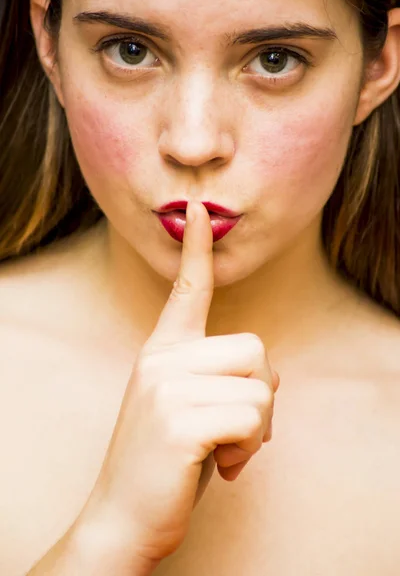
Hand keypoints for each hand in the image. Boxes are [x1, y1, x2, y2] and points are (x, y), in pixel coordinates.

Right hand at [84, 200, 278, 563]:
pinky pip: (252, 417)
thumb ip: (218, 378)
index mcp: (163, 352)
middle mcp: (162, 360)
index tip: (200, 210)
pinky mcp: (180, 421)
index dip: (196, 249)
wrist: (123, 514)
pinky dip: (251, 449)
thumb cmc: (165, 461)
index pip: (186, 290)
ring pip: (261, 385)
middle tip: (240, 430)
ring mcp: (167, 388)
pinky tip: (225, 466)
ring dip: (259, 427)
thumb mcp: (190, 407)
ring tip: (229, 450)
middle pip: (255, 348)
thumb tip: (267, 375)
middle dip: (263, 393)